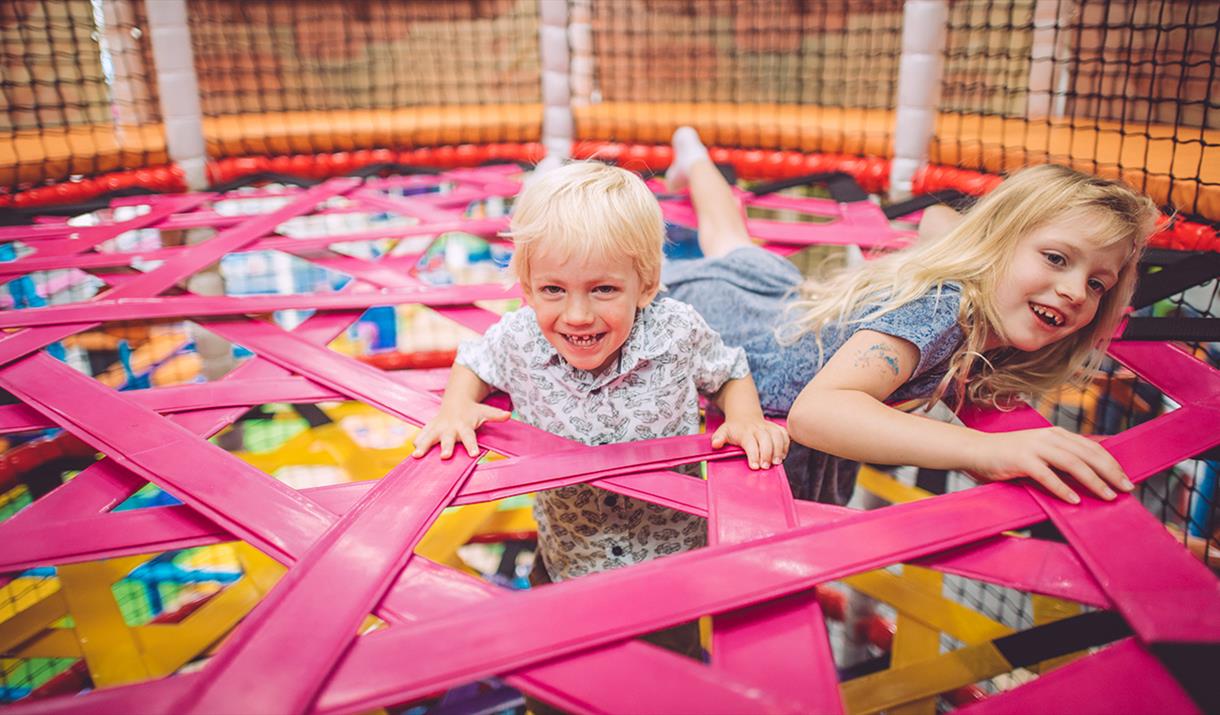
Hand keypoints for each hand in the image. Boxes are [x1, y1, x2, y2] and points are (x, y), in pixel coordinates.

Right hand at [411, 402, 510, 458]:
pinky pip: (421, 436)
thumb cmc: (472, 411)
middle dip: (446, 447)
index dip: (471, 445)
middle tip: (445, 456)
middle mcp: (450, 428)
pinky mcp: (429, 428)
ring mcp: (438, 428)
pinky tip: (412, 453)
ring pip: (430, 437)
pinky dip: (416, 443)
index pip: (469, 437)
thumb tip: (509, 414)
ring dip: (423, 446)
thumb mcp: (485, 411)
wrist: (455, 402)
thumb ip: (496, 415)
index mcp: (464, 426)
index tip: (473, 454)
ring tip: (417, 455)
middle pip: (448, 439)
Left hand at [711, 417, 789, 469]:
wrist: (744, 416)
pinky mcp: (777, 428)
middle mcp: (758, 428)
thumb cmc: (733, 429)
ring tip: (777, 463)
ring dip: (779, 450)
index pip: (750, 443)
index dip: (754, 455)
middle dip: (767, 454)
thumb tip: (715, 444)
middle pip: (766, 439)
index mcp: (744, 431)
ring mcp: (769, 427)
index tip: (755, 467)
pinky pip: (785, 434)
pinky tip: (783, 456)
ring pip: (777, 436)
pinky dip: (786, 445)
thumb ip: (718, 438)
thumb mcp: (722, 432)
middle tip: (766, 467)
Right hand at [968, 426, 1133, 503]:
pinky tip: (1074, 500)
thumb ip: (1060, 461)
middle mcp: (1049, 437)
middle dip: (1110, 472)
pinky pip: (1047, 475)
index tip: (1125, 479)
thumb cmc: (1007, 456)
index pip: (1091, 447)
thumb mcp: (1039, 453)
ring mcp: (1035, 447)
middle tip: (1126, 489)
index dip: (1111, 463)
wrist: (975, 450)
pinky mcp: (1021, 460)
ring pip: (1073, 463)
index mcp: (1056, 434)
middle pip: (1088, 454)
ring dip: (1093, 481)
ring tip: (1107, 496)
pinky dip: (1062, 488)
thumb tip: (1087, 478)